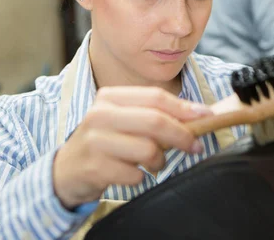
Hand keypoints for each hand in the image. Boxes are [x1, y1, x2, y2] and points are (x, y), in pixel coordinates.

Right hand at [52, 87, 211, 209]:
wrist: (67, 169)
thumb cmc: (106, 141)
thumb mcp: (125, 120)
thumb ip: (156, 115)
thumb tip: (200, 115)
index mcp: (111, 97)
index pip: (155, 97)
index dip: (185, 107)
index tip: (206, 116)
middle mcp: (100, 114)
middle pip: (155, 121)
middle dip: (182, 135)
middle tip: (196, 146)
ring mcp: (95, 141)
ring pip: (147, 149)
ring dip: (159, 160)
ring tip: (153, 162)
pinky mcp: (94, 167)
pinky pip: (135, 174)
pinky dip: (140, 177)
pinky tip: (131, 172)